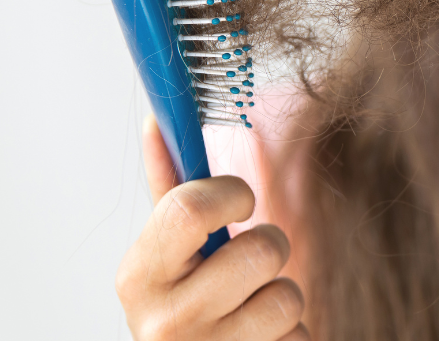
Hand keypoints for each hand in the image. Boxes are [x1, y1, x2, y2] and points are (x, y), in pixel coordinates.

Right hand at [116, 115, 308, 340]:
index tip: (239, 201)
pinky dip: (290, 336)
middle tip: (250, 264)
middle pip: (260, 249)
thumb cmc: (183, 305)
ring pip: (288, 296)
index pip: (190, 208)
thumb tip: (157, 121)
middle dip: (271, 246)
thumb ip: (169, 189)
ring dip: (282, 296)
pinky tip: (261, 340)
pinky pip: (300, 337)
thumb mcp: (166, 254)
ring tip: (254, 306)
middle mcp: (164, 322)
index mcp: (138, 276)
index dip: (230, 193)